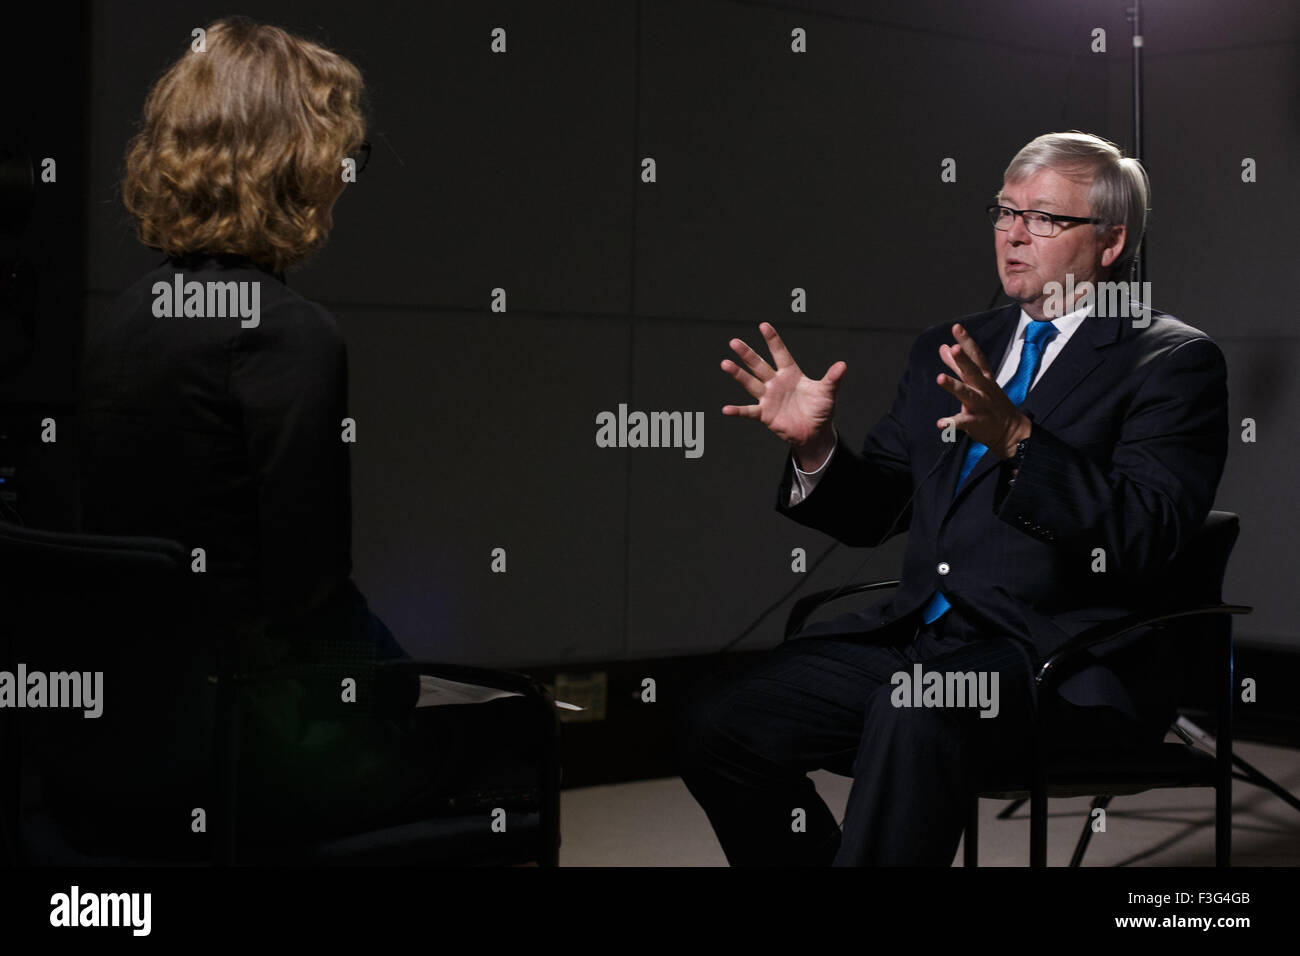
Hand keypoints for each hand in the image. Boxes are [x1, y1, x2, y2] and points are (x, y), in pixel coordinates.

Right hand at [721, 322, 844, 468]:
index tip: (763, 326)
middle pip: (759, 365)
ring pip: (751, 383)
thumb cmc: (820, 410)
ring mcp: (768, 398)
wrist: (814, 433)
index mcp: (791, 374)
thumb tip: (843, 365)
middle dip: (747, 354)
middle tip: (734, 342)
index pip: (780, 353)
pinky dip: (738, 411)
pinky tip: (726, 409)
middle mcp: (776, 383)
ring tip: (725, 363)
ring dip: (738, 374)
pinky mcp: (765, 414)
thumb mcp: (827, 392)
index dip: (772, 340)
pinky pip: (749, 411)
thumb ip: (832, 379)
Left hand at [935, 323, 1030, 458]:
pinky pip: (962, 423)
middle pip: (973, 371)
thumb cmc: (991, 401)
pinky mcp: (976, 422)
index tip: (956, 327)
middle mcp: (983, 388)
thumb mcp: (977, 380)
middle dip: (964, 359)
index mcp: (983, 376)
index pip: (975, 356)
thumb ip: (958, 364)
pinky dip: (951, 424)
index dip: (966, 341)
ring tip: (940, 378)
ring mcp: (980, 405)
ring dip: (954, 386)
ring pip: (967, 394)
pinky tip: (940, 424)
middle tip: (954, 347)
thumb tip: (944, 347)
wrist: (1010, 430)